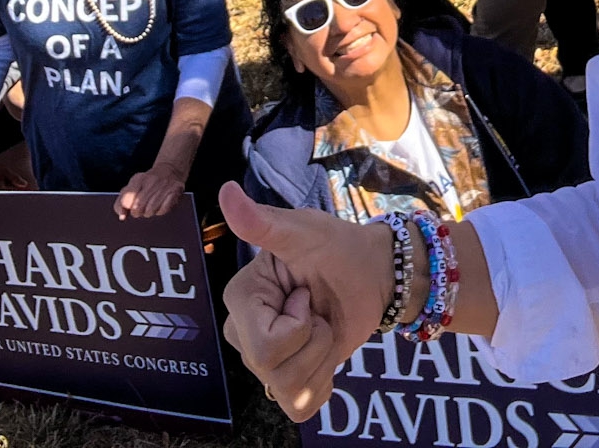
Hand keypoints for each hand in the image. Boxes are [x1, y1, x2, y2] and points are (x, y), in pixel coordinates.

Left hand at [116, 163, 187, 219]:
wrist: (169, 170)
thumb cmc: (147, 183)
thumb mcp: (131, 187)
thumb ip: (121, 202)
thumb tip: (122, 217)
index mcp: (138, 179)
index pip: (126, 200)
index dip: (127, 207)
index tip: (130, 205)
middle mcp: (151, 180)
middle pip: (138, 208)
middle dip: (138, 212)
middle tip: (141, 207)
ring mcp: (164, 185)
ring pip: (150, 211)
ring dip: (149, 212)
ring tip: (151, 205)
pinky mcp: (175, 190)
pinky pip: (163, 210)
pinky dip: (160, 210)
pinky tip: (161, 204)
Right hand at [220, 182, 394, 422]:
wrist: (372, 274)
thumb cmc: (336, 246)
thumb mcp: (303, 232)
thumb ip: (263, 221)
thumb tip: (225, 190)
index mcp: (241, 298)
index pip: (262, 344)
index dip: (297, 324)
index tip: (305, 293)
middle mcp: (244, 333)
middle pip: (271, 370)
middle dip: (313, 341)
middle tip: (318, 310)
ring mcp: (265, 361)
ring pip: (288, 391)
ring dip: (322, 359)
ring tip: (324, 329)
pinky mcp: (289, 381)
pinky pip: (299, 407)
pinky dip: (322, 384)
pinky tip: (326, 357)